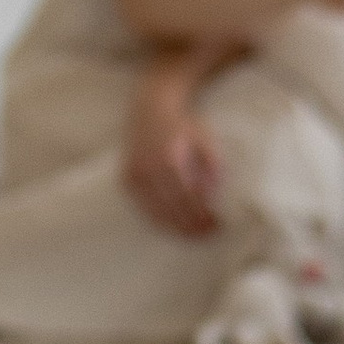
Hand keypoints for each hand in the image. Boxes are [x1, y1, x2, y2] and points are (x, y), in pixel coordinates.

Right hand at [122, 74, 222, 237]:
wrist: (149, 109)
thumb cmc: (182, 126)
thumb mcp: (205, 139)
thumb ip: (213, 167)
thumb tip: (213, 198)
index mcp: (169, 160)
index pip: (188, 199)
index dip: (203, 216)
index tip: (217, 224)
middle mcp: (147, 170)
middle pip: (172, 211)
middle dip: (192, 227)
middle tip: (209, 233)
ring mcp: (134, 176)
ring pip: (156, 214)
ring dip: (177, 228)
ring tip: (195, 234)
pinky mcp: (126, 180)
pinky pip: (144, 208)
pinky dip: (161, 220)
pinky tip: (176, 224)